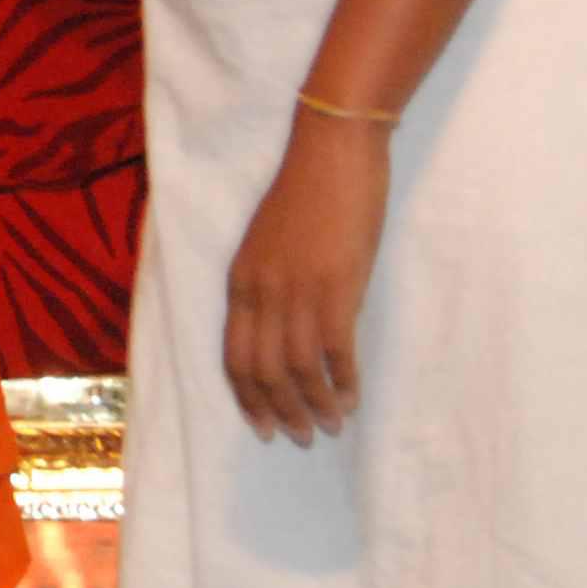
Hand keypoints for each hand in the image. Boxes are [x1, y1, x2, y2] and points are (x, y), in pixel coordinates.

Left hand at [225, 108, 387, 442]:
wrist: (332, 150)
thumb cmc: (306, 193)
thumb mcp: (270, 243)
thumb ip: (269, 284)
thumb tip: (281, 327)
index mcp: (240, 282)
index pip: (233, 356)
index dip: (247, 397)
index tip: (263, 425)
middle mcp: (261, 292)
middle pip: (261, 371)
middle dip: (279, 411)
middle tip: (300, 437)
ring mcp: (297, 291)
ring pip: (297, 369)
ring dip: (314, 405)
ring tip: (331, 425)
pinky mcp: (336, 287)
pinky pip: (334, 351)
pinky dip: (343, 382)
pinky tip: (353, 397)